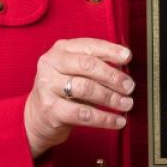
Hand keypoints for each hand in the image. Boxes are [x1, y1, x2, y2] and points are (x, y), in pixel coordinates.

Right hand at [24, 38, 133, 157]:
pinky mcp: (50, 109)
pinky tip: (117, 120)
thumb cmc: (62, 91)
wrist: (37, 117)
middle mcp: (51, 64)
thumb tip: (125, 70)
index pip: (89, 46)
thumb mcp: (76, 71)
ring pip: (86, 89)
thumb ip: (96, 66)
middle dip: (113, 76)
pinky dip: (104, 118)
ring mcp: (48, 86)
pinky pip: (82, 114)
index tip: (127, 57)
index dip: (111, 51)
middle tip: (129, 86)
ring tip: (126, 103)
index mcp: (61, 50)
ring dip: (111, 98)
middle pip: (88, 66)